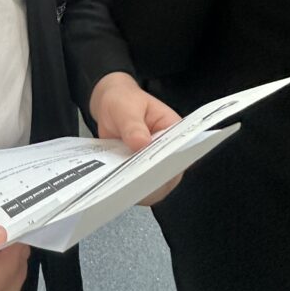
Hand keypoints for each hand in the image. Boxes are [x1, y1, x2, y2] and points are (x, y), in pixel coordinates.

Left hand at [89, 71, 182, 204]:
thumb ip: (133, 125)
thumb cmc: (123, 101)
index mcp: (174, 130)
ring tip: (125, 189)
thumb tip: (141, 144)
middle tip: (136, 185)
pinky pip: (138, 185)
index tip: (158, 172)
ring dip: (140, 188)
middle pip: (168, 173)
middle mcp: (168, 151)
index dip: (172, 163)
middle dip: (154, 181)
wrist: (109, 106)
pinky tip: (117, 189)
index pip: (180, 151)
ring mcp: (153, 164)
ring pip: (154, 184)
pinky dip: (128, 188)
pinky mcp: (139, 172)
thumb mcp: (126, 108)